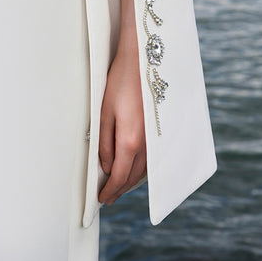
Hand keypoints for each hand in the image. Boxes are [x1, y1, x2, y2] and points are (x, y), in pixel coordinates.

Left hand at [98, 40, 146, 205]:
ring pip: (144, 170)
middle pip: (133, 177)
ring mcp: (156, 138)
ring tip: (119, 186)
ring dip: (130, 180)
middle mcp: (147, 144)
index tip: (101, 199)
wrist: (144, 60)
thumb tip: (106, 165)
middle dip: (119, 189)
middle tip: (108, 198)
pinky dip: (141, 168)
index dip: (109, 191)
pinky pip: (151, 158)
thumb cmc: (121, 82)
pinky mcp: (160, 130)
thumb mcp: (104, 112)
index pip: (119, 177)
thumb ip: (105, 142)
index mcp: (130, 141)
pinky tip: (134, 167)